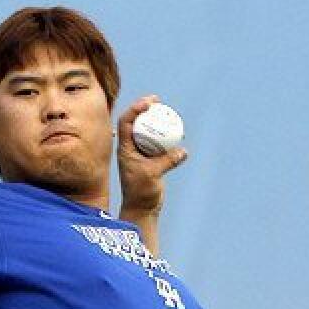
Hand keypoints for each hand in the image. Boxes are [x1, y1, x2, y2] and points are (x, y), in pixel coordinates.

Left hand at [117, 95, 187, 216]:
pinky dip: (165, 137)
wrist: (142, 207)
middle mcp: (130, 148)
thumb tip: (183, 150)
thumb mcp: (152, 174)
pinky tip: (177, 133)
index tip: (148, 103)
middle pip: (135, 122)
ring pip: (147, 132)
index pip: (125, 122)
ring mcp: (140, 153)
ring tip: (167, 113)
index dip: (135, 109)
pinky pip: (158, 143)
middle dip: (144, 109)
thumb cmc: (141, 191)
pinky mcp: (150, 159)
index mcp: (125, 148)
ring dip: (155, 121)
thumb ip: (167, 161)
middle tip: (157, 101)